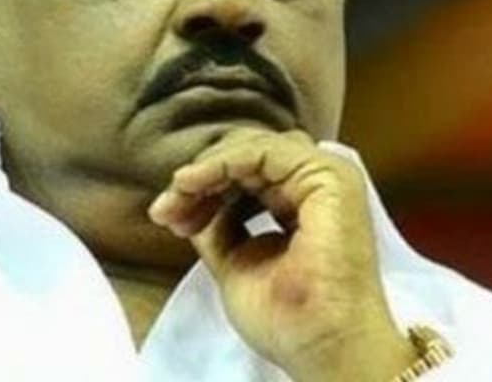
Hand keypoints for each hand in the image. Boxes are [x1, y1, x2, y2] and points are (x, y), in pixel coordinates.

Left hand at [147, 128, 414, 381]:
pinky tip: (192, 183)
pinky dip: (222, 163)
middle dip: (200, 181)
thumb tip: (188, 202)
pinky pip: (263, 152)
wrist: (319, 342)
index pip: (244, 177)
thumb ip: (217, 227)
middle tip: (166, 209)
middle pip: (245, 160)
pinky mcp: (326, 174)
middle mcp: (312, 185)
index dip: (204, 191)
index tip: (168, 217)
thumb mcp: (234, 262)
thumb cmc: (286, 316)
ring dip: (206, 171)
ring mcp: (323, 175)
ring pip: (250, 150)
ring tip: (175, 200)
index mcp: (297, 205)